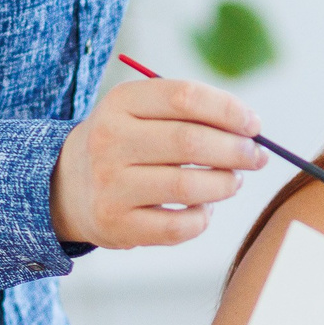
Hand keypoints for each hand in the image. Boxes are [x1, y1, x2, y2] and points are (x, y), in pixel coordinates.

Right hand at [52, 77, 264, 249]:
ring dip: (225, 185)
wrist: (67, 185)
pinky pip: (178, 226)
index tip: (254, 125)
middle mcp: (109, 141)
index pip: (184, 97)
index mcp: (120, 102)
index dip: (228, 110)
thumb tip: (250, 131)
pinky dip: (202, 218)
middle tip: (256, 157)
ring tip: (233, 182)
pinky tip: (204, 209)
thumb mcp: (143, 111)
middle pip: (189, 142)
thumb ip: (192, 113)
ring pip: (188, 187)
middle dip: (236, 150)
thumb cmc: (127, 143)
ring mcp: (110, 186)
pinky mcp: (116, 225)